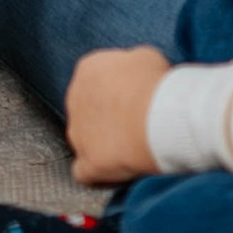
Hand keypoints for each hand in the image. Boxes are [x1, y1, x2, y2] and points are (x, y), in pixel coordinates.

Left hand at [66, 44, 168, 187]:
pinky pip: (84, 172)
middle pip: (87, 111)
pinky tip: (115, 172)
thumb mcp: (147, 57)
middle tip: (134, 125)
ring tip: (130, 150)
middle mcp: (74, 98)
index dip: (116, 93)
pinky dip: (98, 174)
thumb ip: (131, 64)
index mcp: (88, 69)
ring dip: (102, 145)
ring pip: (83, 140)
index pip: (95, 81)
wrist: (158, 117)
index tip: (134, 101)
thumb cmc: (156, 85)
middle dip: (108, 118)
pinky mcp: (87, 162)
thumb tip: (135, 75)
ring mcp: (77, 133)